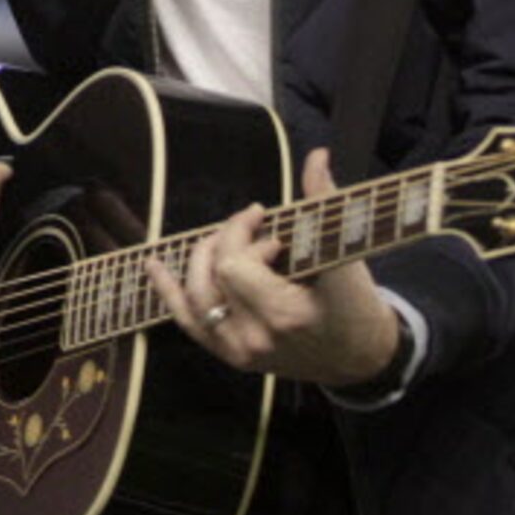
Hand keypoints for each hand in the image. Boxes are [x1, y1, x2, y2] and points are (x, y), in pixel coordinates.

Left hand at [146, 148, 403, 386]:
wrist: (362, 358)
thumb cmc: (355, 303)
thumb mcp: (346, 254)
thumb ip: (325, 202)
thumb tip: (317, 156)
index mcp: (287, 314)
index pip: (233, 264)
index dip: (239, 233)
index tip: (262, 218)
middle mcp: (258, 337)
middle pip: (214, 276)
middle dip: (226, 242)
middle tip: (250, 229)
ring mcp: (242, 351)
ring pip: (195, 297)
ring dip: (200, 260)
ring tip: (218, 240)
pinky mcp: (232, 357)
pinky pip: (189, 322)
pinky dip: (168, 292)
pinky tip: (153, 265)